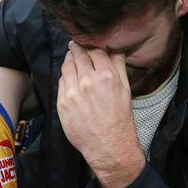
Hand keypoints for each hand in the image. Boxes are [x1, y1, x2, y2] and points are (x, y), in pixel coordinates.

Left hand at [57, 41, 144, 187]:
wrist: (108, 146)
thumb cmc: (120, 119)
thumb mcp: (126, 90)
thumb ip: (119, 67)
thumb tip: (115, 50)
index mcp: (106, 76)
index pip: (96, 51)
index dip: (92, 45)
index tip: (88, 42)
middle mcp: (87, 81)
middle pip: (78, 55)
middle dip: (77, 48)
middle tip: (75, 45)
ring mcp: (72, 92)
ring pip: (66, 66)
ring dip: (68, 59)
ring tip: (70, 57)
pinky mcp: (62, 102)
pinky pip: (61, 82)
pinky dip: (65, 76)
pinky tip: (68, 76)